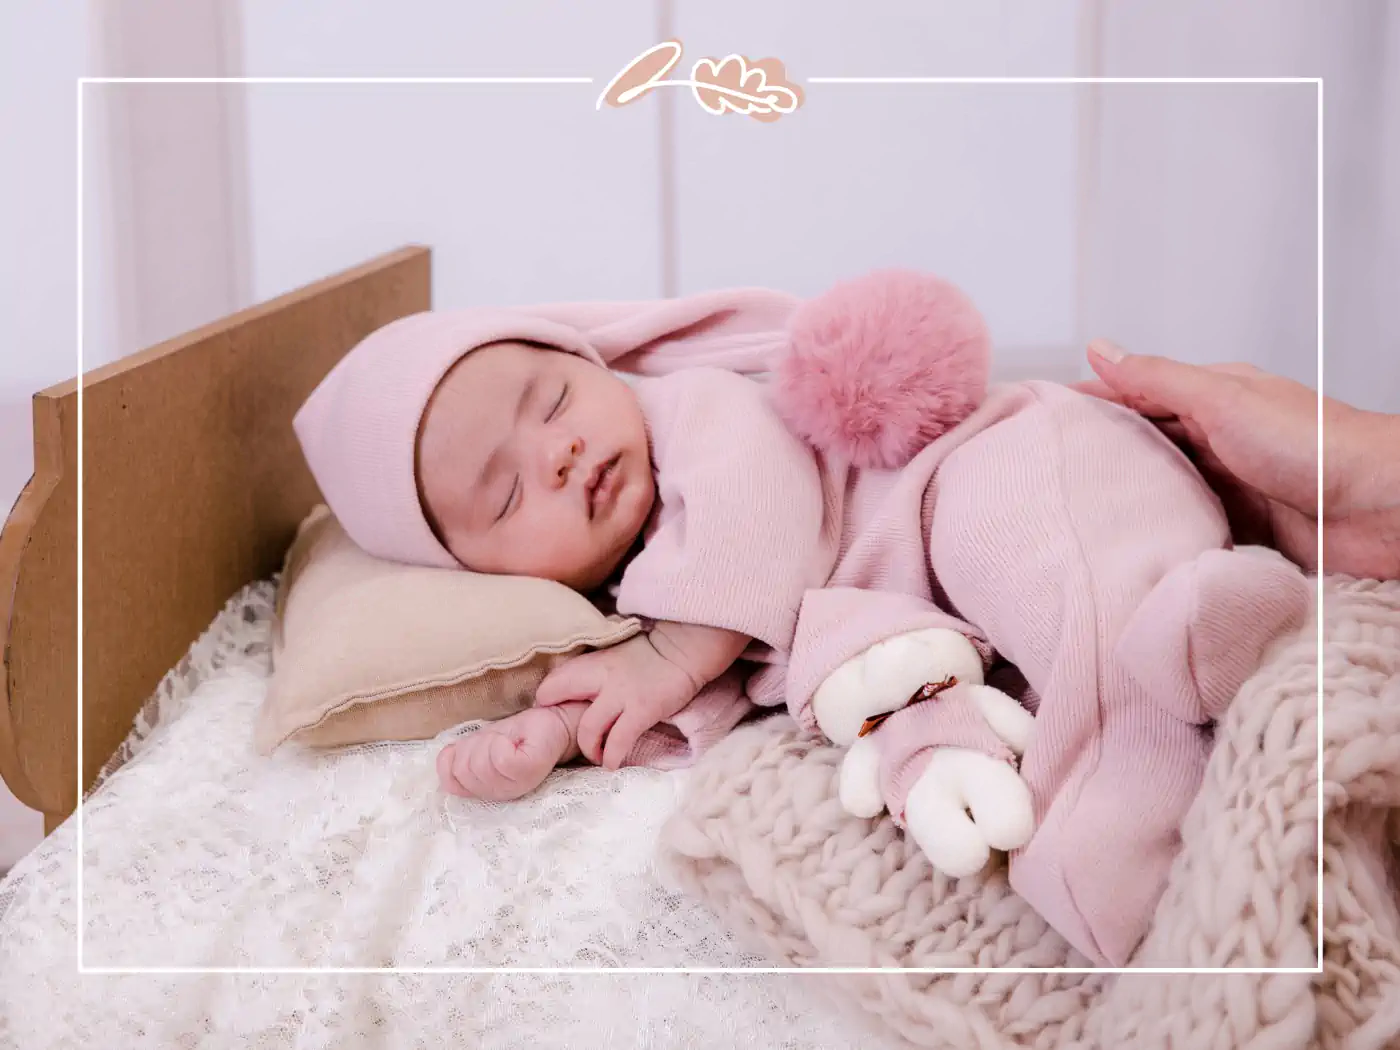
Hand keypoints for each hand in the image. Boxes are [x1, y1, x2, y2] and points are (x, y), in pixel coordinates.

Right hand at [436, 704, 581, 801]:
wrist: (555, 723)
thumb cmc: (517, 734)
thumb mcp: (478, 746)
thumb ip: (456, 760)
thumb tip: (441, 764)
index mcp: (483, 788)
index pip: (448, 778)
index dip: (457, 756)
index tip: (479, 747)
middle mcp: (498, 793)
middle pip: (463, 770)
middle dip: (474, 748)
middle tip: (495, 742)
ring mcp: (515, 786)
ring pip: (479, 765)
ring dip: (487, 743)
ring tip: (504, 742)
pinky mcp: (530, 771)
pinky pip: (500, 759)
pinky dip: (500, 743)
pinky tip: (512, 742)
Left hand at [535, 633, 699, 769]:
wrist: (683, 650)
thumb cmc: (650, 653)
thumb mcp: (613, 655)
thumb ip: (594, 671)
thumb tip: (576, 689)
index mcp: (592, 662)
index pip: (553, 681)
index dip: (548, 700)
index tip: (554, 714)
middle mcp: (601, 677)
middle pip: (557, 695)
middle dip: (555, 721)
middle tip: (565, 738)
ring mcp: (621, 695)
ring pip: (587, 729)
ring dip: (588, 749)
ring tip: (595, 756)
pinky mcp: (641, 710)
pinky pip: (618, 741)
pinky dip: (612, 757)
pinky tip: (612, 763)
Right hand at [1078, 340, 1399, 580]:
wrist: (1378, 509)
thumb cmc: (1315, 446)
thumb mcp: (1221, 400)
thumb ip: (1157, 378)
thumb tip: (1100, 348)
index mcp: (1215, 396)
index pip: (1138, 391)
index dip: (1091, 399)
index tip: (1043, 412)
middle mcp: (1220, 437)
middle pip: (1146, 440)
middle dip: (1101, 449)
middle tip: (1046, 466)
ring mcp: (1232, 482)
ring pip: (1163, 485)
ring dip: (1129, 494)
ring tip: (1074, 508)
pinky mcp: (1244, 526)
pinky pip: (1188, 525)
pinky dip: (1162, 531)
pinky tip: (1132, 541)